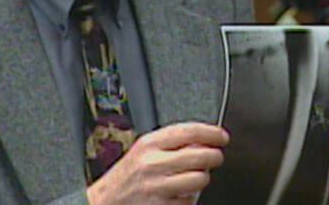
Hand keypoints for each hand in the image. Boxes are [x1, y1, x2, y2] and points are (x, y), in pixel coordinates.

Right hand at [87, 122, 228, 204]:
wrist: (106, 202)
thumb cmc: (127, 175)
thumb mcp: (143, 150)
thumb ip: (170, 142)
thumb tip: (203, 139)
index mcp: (149, 144)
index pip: (189, 131)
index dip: (211, 133)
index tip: (222, 137)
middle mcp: (153, 164)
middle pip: (200, 156)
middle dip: (215, 156)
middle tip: (216, 157)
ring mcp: (157, 187)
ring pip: (199, 179)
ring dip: (202, 178)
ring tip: (196, 177)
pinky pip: (190, 201)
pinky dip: (189, 198)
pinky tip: (180, 193)